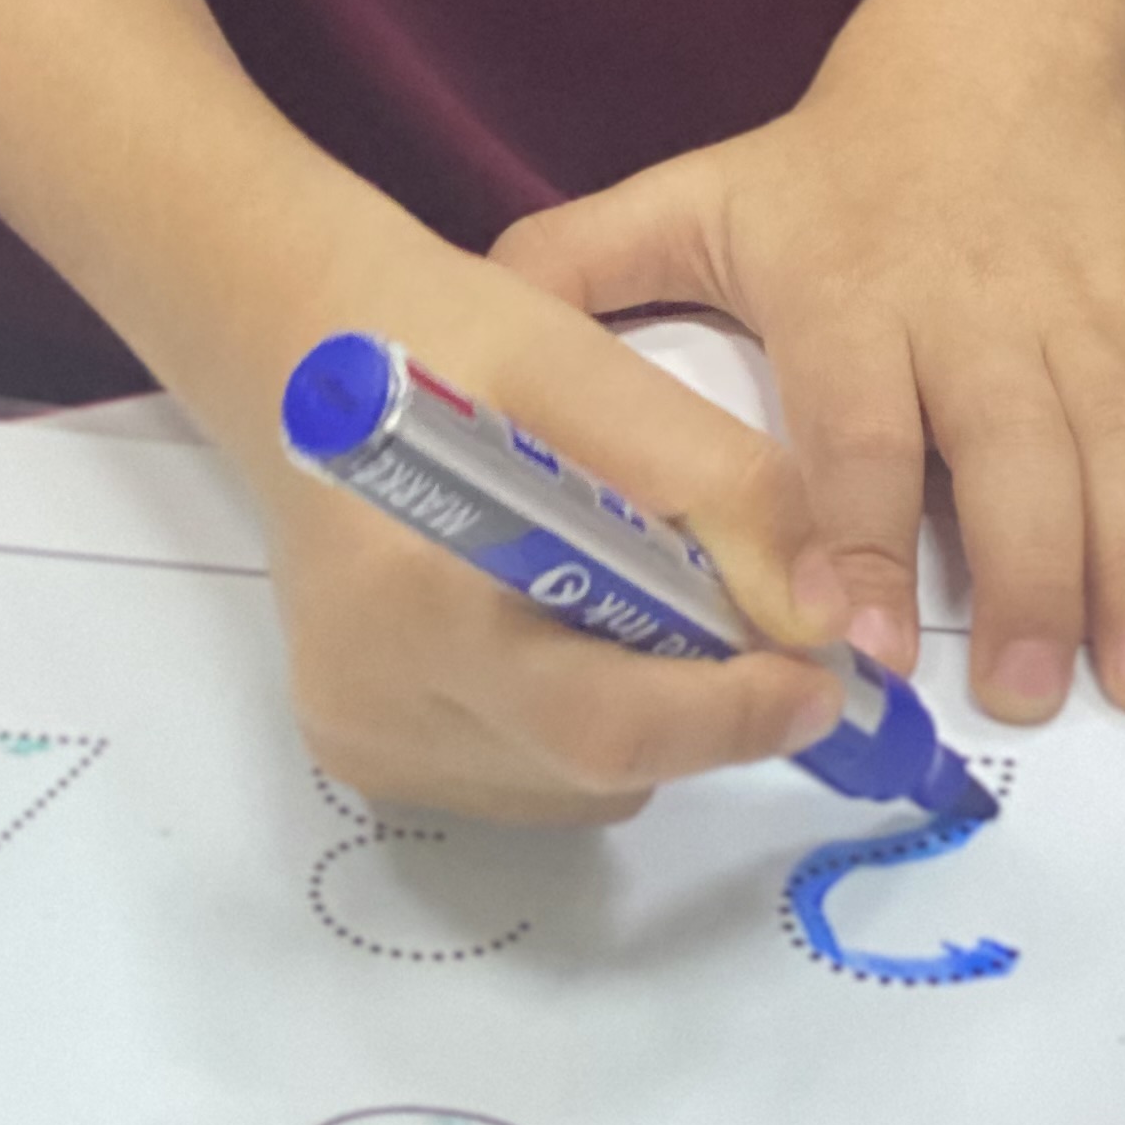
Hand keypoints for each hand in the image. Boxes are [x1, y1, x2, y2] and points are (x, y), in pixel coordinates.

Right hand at [245, 242, 851, 823]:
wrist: (299, 344)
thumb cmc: (448, 338)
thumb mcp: (591, 371)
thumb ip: (720, 488)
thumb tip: (825, 621)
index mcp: (417, 598)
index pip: (606, 723)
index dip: (733, 716)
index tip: (825, 682)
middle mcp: (373, 697)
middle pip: (599, 766)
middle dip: (700, 707)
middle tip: (740, 619)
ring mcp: (359, 737)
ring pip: (573, 787)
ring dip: (643, 719)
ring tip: (619, 594)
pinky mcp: (359, 752)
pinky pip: (522, 779)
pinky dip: (576, 725)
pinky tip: (554, 626)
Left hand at [492, 27, 1124, 730]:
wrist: (992, 49)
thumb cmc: (828, 163)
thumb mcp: (693, 196)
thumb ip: (579, 270)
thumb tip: (464, 338)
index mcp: (852, 295)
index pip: (853, 429)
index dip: (849, 530)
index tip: (848, 633)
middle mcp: (976, 313)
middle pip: (1006, 456)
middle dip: (1014, 578)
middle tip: (1017, 697)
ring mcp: (1087, 319)